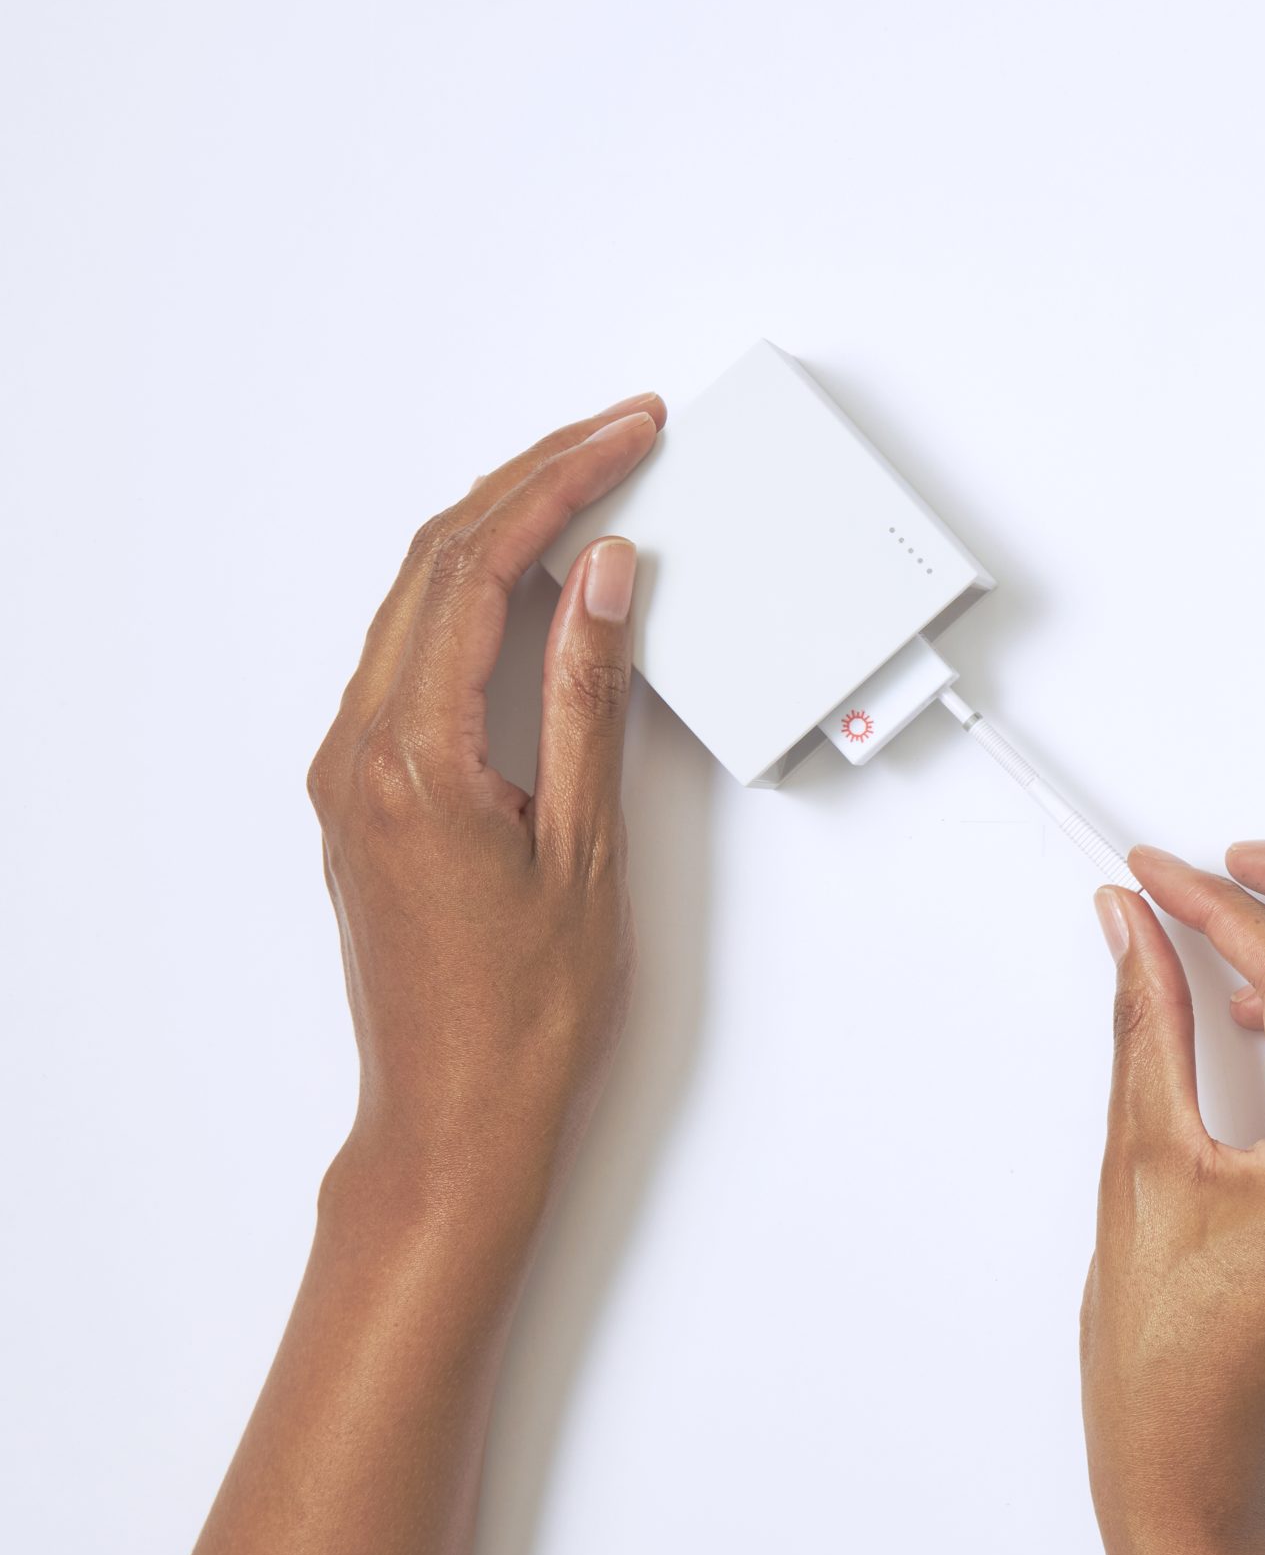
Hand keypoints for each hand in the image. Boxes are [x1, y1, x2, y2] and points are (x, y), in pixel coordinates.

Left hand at [305, 393, 662, 1232]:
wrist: (455, 1118)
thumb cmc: (523, 1014)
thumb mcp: (584, 848)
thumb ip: (586, 699)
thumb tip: (601, 581)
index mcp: (411, 759)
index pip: (478, 569)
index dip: (558, 484)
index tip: (623, 437)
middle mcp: (360, 753)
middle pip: (434, 563)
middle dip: (529, 482)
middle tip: (616, 436)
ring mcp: (352, 774)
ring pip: (416, 602)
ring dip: (498, 530)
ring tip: (586, 490)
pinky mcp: (365, 796)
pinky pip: (412, 654)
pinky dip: (473, 594)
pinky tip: (533, 587)